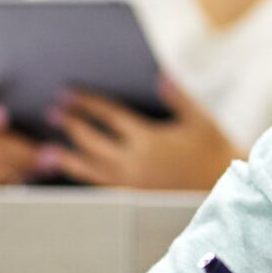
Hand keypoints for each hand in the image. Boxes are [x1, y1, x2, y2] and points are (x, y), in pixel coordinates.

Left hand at [37, 76, 240, 189]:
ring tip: (47, 150)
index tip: (68, 93)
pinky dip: (83, 179)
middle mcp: (134, 161)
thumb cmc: (215, 151)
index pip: (109, 116)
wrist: (224, 188)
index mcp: (148, 138)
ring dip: (66, 157)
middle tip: (53, 113)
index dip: (86, 103)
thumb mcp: (201, 120)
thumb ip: (179, 97)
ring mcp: (131, 182)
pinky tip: (73, 175)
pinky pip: (100, 187)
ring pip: (89, 167)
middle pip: (92, 140)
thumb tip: (161, 75)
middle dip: (71, 125)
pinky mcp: (133, 197)